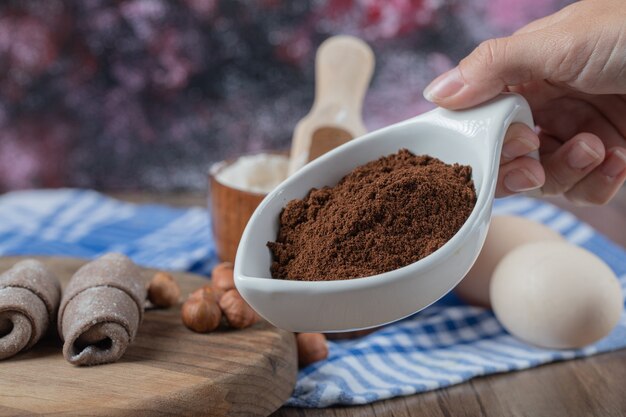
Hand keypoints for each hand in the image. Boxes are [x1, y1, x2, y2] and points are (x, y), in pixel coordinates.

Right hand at [423, 0, 625, 204]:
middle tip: (534, 160)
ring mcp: (578, 133)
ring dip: (566, 170)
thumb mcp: (557, 41)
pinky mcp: (610, 159)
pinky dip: (597, 182)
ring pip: (544, 178)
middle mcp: (548, 105)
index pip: (482, 115)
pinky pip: (583, 190)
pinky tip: (618, 159)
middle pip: (507, 155)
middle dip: (519, 165)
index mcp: (527, 73)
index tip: (495, 144)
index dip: (481, 138)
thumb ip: (491, 67)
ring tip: (597, 146)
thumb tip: (435, 94)